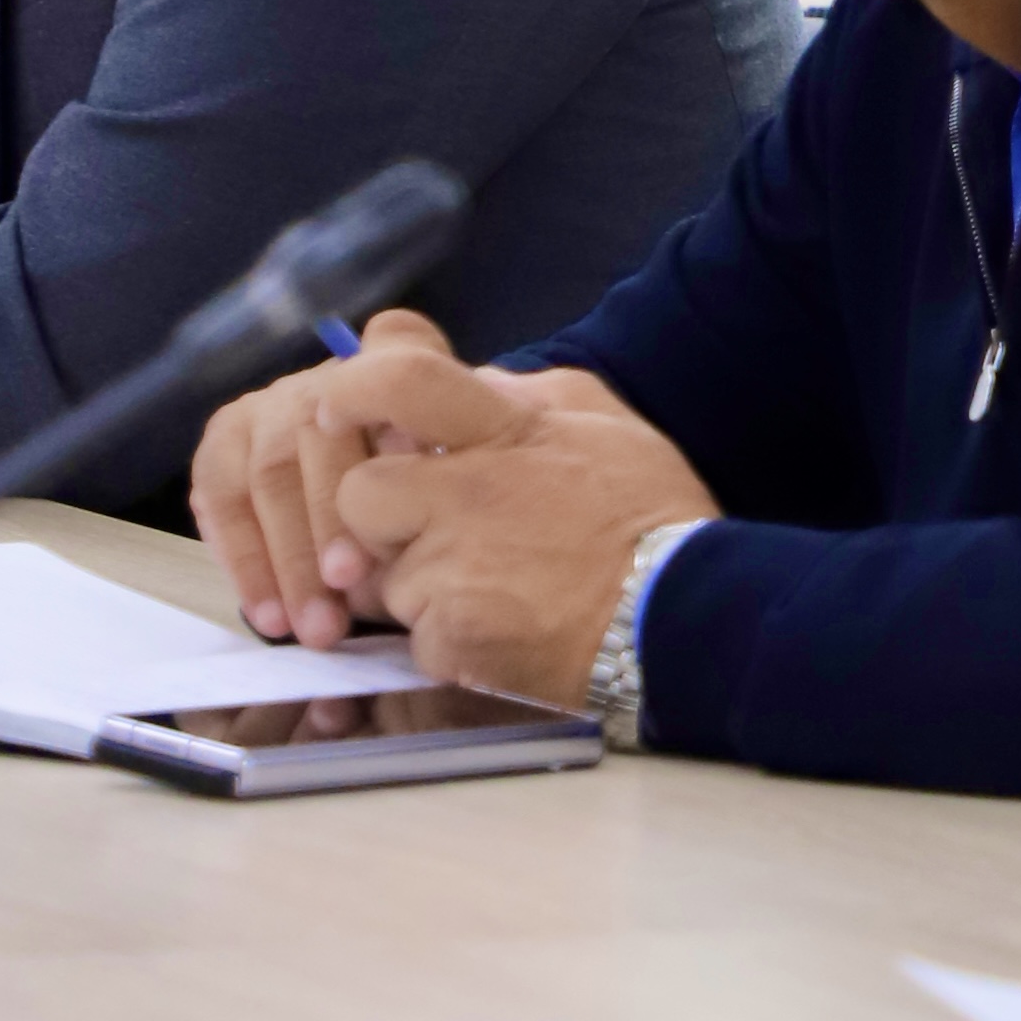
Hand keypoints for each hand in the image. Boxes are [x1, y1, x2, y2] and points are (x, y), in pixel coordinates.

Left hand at [192, 311, 709, 693]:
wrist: (681, 618)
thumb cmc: (652, 515)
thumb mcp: (604, 423)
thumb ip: (526, 396)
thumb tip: (471, 382)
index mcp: (504, 431)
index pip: (399, 380)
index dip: (353, 391)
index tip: (339, 409)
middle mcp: (466, 494)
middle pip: (360, 493)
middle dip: (382, 517)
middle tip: (436, 531)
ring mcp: (451, 571)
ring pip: (381, 576)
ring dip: (418, 584)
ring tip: (491, 588)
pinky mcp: (448, 640)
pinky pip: (414, 636)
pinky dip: (447, 638)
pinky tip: (501, 629)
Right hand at [196, 310, 534, 644]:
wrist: (390, 514)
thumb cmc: (440, 505)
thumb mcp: (465, 487)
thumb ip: (458, 484)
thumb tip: (443, 511)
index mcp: (399, 368)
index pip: (394, 363)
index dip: (385, 407)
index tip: (404, 461)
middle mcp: (330, 377)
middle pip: (318, 432)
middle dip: (330, 516)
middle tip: (351, 585)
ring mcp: (274, 403)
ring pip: (269, 469)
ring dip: (289, 557)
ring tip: (317, 628)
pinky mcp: (228, 439)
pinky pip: (219, 494)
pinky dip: (244, 560)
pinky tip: (268, 615)